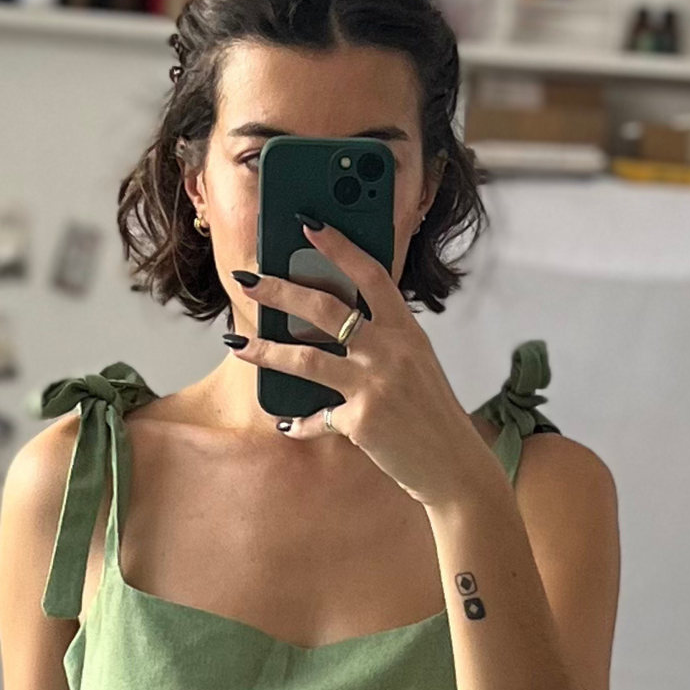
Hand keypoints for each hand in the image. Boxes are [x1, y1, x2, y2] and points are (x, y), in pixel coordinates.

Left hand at [231, 219, 493, 507]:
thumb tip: (334, 325)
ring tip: (237, 344)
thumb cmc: (430, 413)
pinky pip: (317, 417)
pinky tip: (285, 423)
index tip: (309, 225)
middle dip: (280, 291)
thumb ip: (383, 340)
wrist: (453, 464)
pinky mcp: (362, 420)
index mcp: (406, 330)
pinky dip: (299, 423)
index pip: (371, 274)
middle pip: (326, 309)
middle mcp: (391, 350)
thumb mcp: (415, 364)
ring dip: (265, 350)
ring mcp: (375, 384)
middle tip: (248, 280)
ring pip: (306, 359)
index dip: (340, 247)